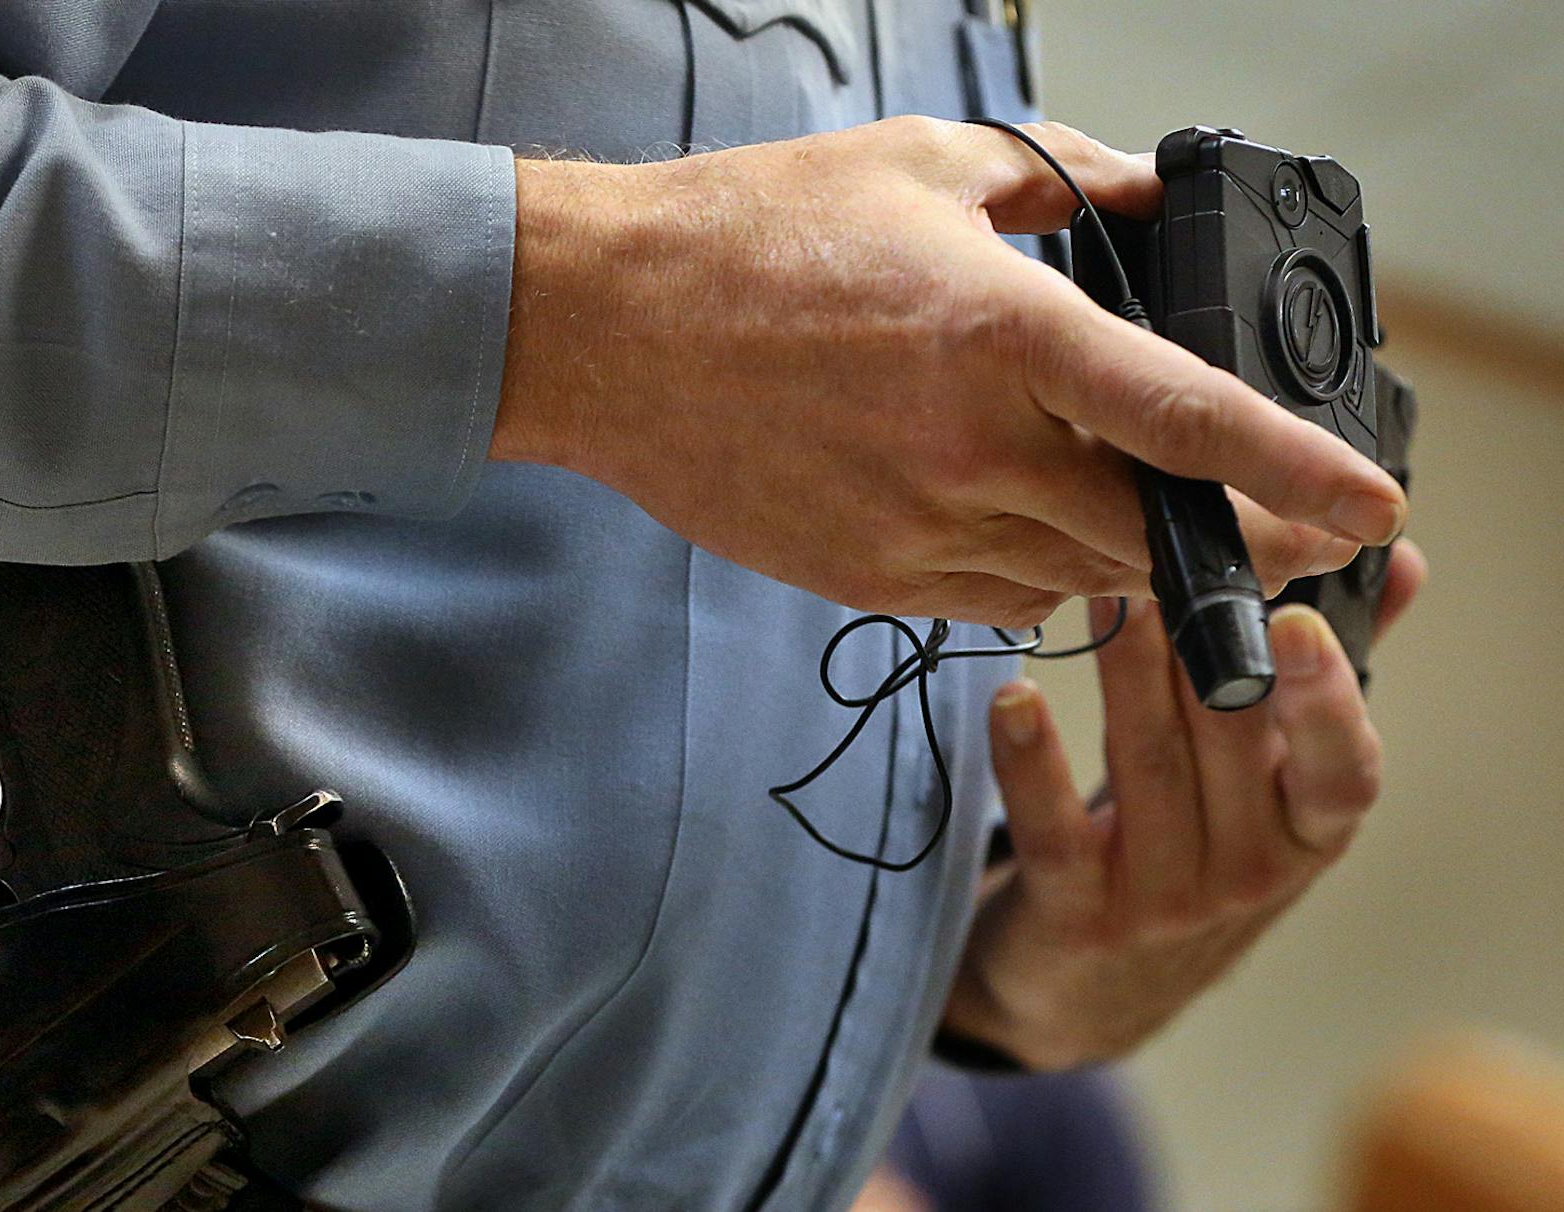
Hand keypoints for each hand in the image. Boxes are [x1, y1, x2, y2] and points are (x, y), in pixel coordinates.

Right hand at [490, 117, 1406, 626]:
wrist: (604, 329)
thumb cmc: (748, 238)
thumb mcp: (919, 168)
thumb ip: (1057, 178)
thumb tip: (1143, 198)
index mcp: (1002, 333)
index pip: (1187, 419)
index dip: (1296, 471)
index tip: (1368, 507)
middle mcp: (970, 447)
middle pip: (1147, 530)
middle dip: (1223, 536)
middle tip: (1265, 523)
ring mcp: (913, 527)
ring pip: (1075, 579)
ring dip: (1118, 551)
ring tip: (1114, 500)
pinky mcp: (865, 577)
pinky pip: (993, 603)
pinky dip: (1030, 572)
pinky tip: (1010, 515)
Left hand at [938, 540, 1426, 1068]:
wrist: (1087, 995)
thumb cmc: (1191, 853)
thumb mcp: (1268, 785)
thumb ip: (1324, 677)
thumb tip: (1399, 560)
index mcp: (1308, 833)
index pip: (1341, 771)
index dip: (1324, 700)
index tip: (1295, 621)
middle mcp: (1251, 874)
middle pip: (1230, 743)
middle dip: (1197, 643)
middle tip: (1161, 553)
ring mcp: (1165, 902)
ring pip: (1148, 766)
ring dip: (1125, 671)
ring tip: (1099, 590)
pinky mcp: (1078, 916)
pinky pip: (1055, 830)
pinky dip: (1031, 760)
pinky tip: (1013, 698)